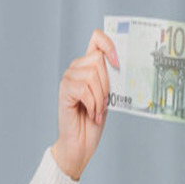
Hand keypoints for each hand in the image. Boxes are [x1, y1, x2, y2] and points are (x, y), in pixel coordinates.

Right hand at [52, 29, 117, 180]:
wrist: (81, 144)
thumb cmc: (94, 121)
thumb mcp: (108, 97)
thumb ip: (111, 80)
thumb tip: (120, 65)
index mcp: (89, 67)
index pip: (97, 39)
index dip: (108, 44)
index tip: (118, 61)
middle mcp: (76, 69)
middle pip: (98, 59)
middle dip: (107, 84)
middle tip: (105, 103)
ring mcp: (68, 79)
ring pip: (92, 75)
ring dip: (100, 98)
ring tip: (97, 111)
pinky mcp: (64, 91)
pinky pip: (83, 89)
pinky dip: (92, 104)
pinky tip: (91, 114)